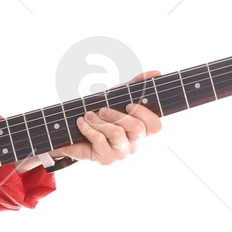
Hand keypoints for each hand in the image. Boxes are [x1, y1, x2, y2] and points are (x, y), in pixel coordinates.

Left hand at [15, 70, 163, 170]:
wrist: (76, 135)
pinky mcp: (107, 159)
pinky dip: (88, 128)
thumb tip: (156, 73)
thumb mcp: (117, 98)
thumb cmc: (101, 117)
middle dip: (117, 114)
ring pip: (116, 133)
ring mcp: (122, 153)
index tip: (130, 104)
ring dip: (99, 121)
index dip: (145, 114)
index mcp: (142, 130)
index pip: (155, 126)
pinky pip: (99, 140)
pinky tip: (82, 122)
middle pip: (136, 128)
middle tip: (101, 109)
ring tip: (88, 115)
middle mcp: (135, 144)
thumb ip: (135, 86)